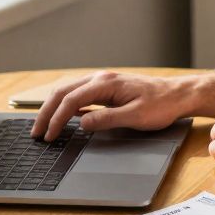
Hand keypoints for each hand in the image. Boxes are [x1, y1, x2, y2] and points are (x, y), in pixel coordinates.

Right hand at [30, 70, 192, 140]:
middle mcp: (101, 79)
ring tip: (44, 126)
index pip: (71, 100)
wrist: (178, 95)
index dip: (57, 119)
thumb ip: (107, 119)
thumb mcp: (135, 116)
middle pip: (63, 92)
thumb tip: (82, 124)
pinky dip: (66, 106)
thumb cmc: (161, 105)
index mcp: (106, 83)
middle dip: (47, 112)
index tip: (49, 135)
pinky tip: (63, 118)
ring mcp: (103, 82)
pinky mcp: (107, 89)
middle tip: (36, 132)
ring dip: (54, 108)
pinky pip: (80, 95)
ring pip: (69, 92)